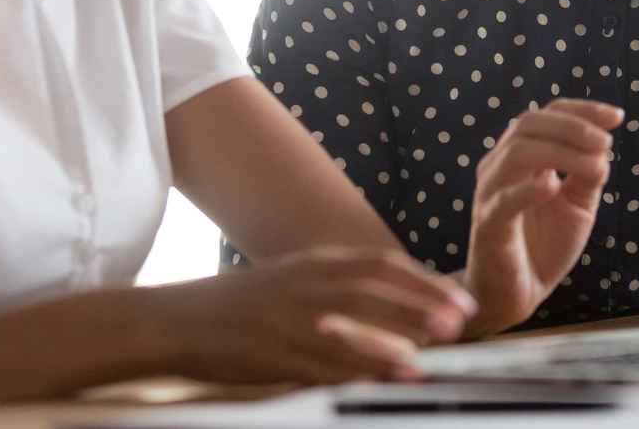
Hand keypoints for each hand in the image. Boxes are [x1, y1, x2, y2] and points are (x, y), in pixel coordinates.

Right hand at [143, 247, 476, 384]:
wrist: (176, 319)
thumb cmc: (239, 307)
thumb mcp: (290, 283)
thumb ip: (335, 290)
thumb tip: (389, 307)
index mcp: (312, 264)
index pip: (379, 264)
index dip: (423, 279)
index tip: (459, 296)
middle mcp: (305, 282)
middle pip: (374, 285)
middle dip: (422, 301)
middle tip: (462, 318)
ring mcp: (289, 316)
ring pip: (355, 320)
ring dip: (400, 333)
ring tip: (438, 348)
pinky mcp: (272, 350)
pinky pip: (325, 359)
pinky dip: (361, 366)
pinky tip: (387, 375)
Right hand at [460, 99, 624, 334]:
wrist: (516, 295)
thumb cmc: (544, 245)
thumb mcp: (577, 205)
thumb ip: (586, 176)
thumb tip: (602, 149)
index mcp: (522, 156)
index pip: (546, 116)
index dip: (581, 110)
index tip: (617, 117)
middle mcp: (501, 166)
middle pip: (528, 124)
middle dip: (572, 127)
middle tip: (606, 142)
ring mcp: (491, 193)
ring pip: (517, 154)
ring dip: (560, 153)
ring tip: (595, 166)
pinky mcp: (488, 224)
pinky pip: (504, 201)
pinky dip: (528, 189)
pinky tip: (553, 187)